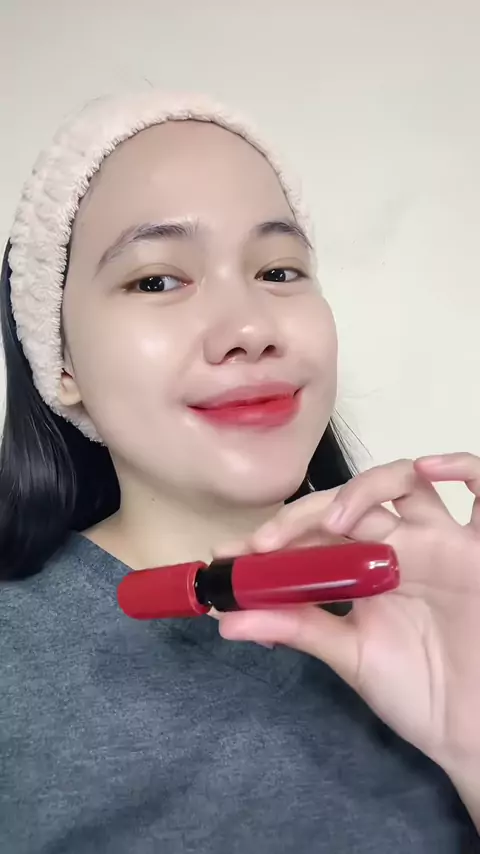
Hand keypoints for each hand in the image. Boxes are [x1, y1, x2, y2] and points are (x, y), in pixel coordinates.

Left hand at [215, 454, 479, 779]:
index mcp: (366, 569)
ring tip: (334, 523)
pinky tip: (430, 469)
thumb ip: (298, 629)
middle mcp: (402, 546)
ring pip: (405, 480)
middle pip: (349, 503)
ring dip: (363, 488)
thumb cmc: (419, 692)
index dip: (274, 535)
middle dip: (302, 516)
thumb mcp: (351, 657)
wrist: (472, 729)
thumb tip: (228, 620)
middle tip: (265, 545)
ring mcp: (442, 542)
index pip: (314, 532)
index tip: (228, 556)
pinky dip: (462, 465)